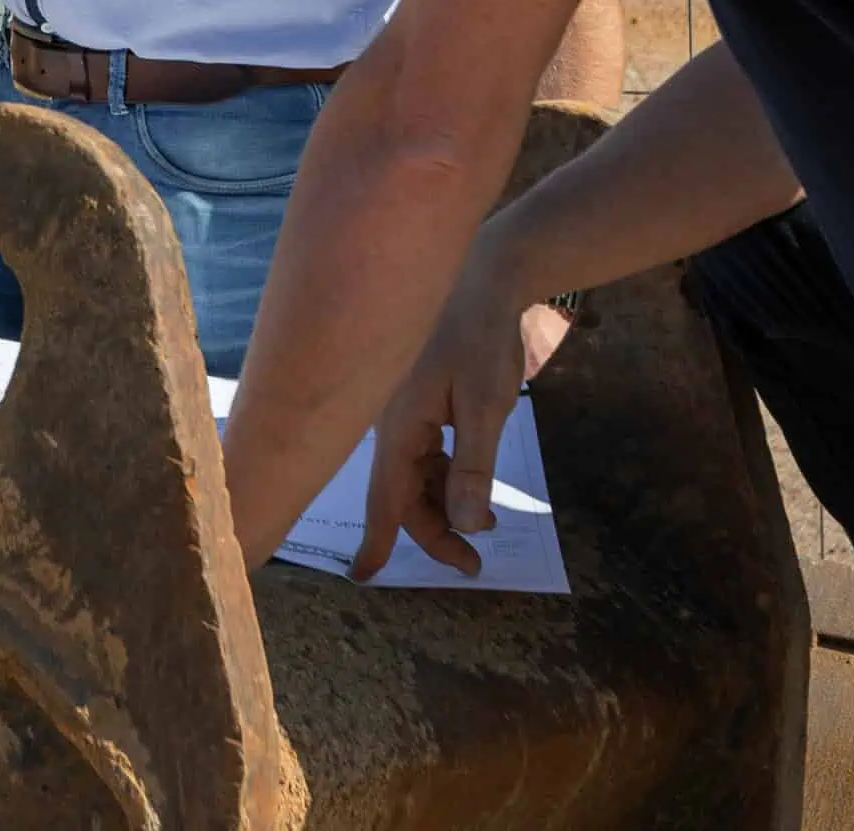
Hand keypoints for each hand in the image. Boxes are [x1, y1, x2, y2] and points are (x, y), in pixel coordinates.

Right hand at [354, 273, 571, 578]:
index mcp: (400, 426)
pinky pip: (425, 453)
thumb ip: (474, 467)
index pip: (384, 498)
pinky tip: (474, 482)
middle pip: (402, 493)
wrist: (489, 276)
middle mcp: (394, 422)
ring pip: (415, 474)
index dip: (376, 540)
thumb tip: (466, 525)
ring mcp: (406, 410)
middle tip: (473, 562)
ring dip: (444, 504)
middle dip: (433, 532)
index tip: (365, 577)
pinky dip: (447, 477)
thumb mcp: (486, 407)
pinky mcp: (422, 400)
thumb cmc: (482, 337)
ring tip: (488, 525)